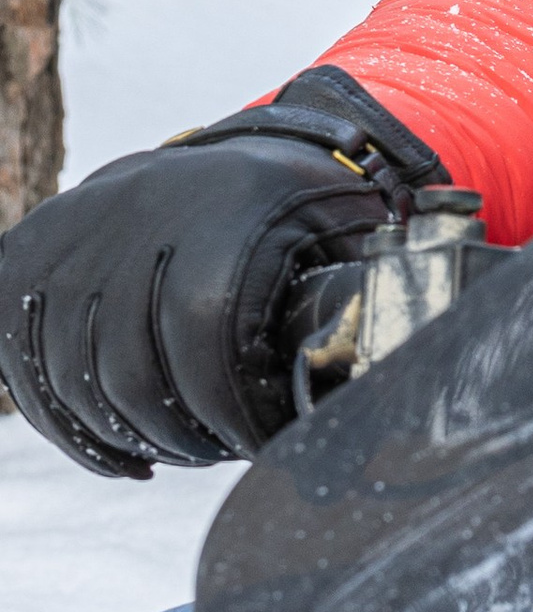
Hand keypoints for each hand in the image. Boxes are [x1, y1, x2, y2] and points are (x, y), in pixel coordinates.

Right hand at [0, 67, 444, 473]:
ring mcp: (69, 235)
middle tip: (217, 455)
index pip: (202, 344)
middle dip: (176, 437)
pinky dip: (64, 421)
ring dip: (121, 436)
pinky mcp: (25, 258)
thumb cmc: (316, 214)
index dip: (227, 418)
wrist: (243, 155)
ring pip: (69, 377)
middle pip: (128, 374)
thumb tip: (413, 385)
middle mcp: (133, 215)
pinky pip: (20, 362)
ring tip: (176, 453)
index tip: (257, 447)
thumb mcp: (356, 240)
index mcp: (219, 216)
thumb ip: (371, 301)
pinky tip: (123, 452)